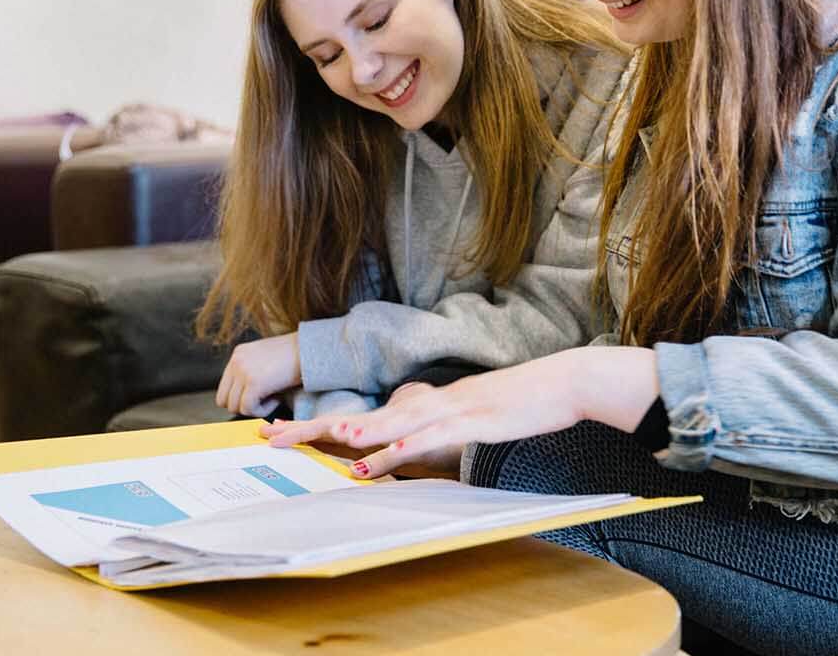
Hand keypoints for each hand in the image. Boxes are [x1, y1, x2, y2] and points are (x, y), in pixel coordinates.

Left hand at [216, 333, 300, 415]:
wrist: (311, 350)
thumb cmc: (296, 356)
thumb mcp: (266, 358)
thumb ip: (250, 372)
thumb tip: (243, 396)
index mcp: (238, 354)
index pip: (224, 387)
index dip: (240, 398)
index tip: (259, 395)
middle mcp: (236, 361)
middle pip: (224, 400)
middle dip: (244, 405)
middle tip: (265, 400)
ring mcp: (243, 372)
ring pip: (235, 406)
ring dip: (254, 408)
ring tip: (273, 398)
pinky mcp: (254, 383)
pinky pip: (248, 408)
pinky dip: (262, 410)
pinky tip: (276, 399)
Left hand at [260, 347, 657, 477]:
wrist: (563, 381)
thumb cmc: (520, 404)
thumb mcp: (472, 418)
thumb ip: (441, 429)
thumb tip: (412, 445)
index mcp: (428, 403)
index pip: (368, 415)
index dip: (323, 423)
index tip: (280, 429)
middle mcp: (432, 402)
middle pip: (367, 416)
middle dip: (318, 426)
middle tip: (274, 435)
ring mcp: (454, 408)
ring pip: (398, 423)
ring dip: (363, 434)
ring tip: (329, 443)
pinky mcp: (477, 419)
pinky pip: (435, 435)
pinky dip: (407, 447)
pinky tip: (385, 457)